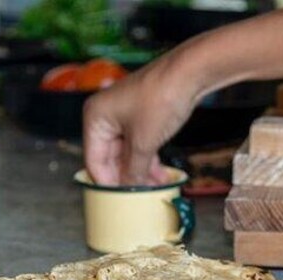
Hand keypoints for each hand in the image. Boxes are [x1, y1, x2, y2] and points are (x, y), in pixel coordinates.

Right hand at [83, 54, 200, 185]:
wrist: (188, 73)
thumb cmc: (160, 100)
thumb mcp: (144, 143)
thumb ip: (133, 170)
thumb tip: (129, 189)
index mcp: (95, 118)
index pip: (94, 161)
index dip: (107, 183)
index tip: (118, 202)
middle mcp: (105, 115)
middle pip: (109, 158)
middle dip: (125, 177)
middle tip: (136, 198)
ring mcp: (123, 115)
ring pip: (126, 152)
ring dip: (138, 171)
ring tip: (151, 190)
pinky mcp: (141, 115)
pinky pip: (138, 144)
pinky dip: (147, 159)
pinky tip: (159, 176)